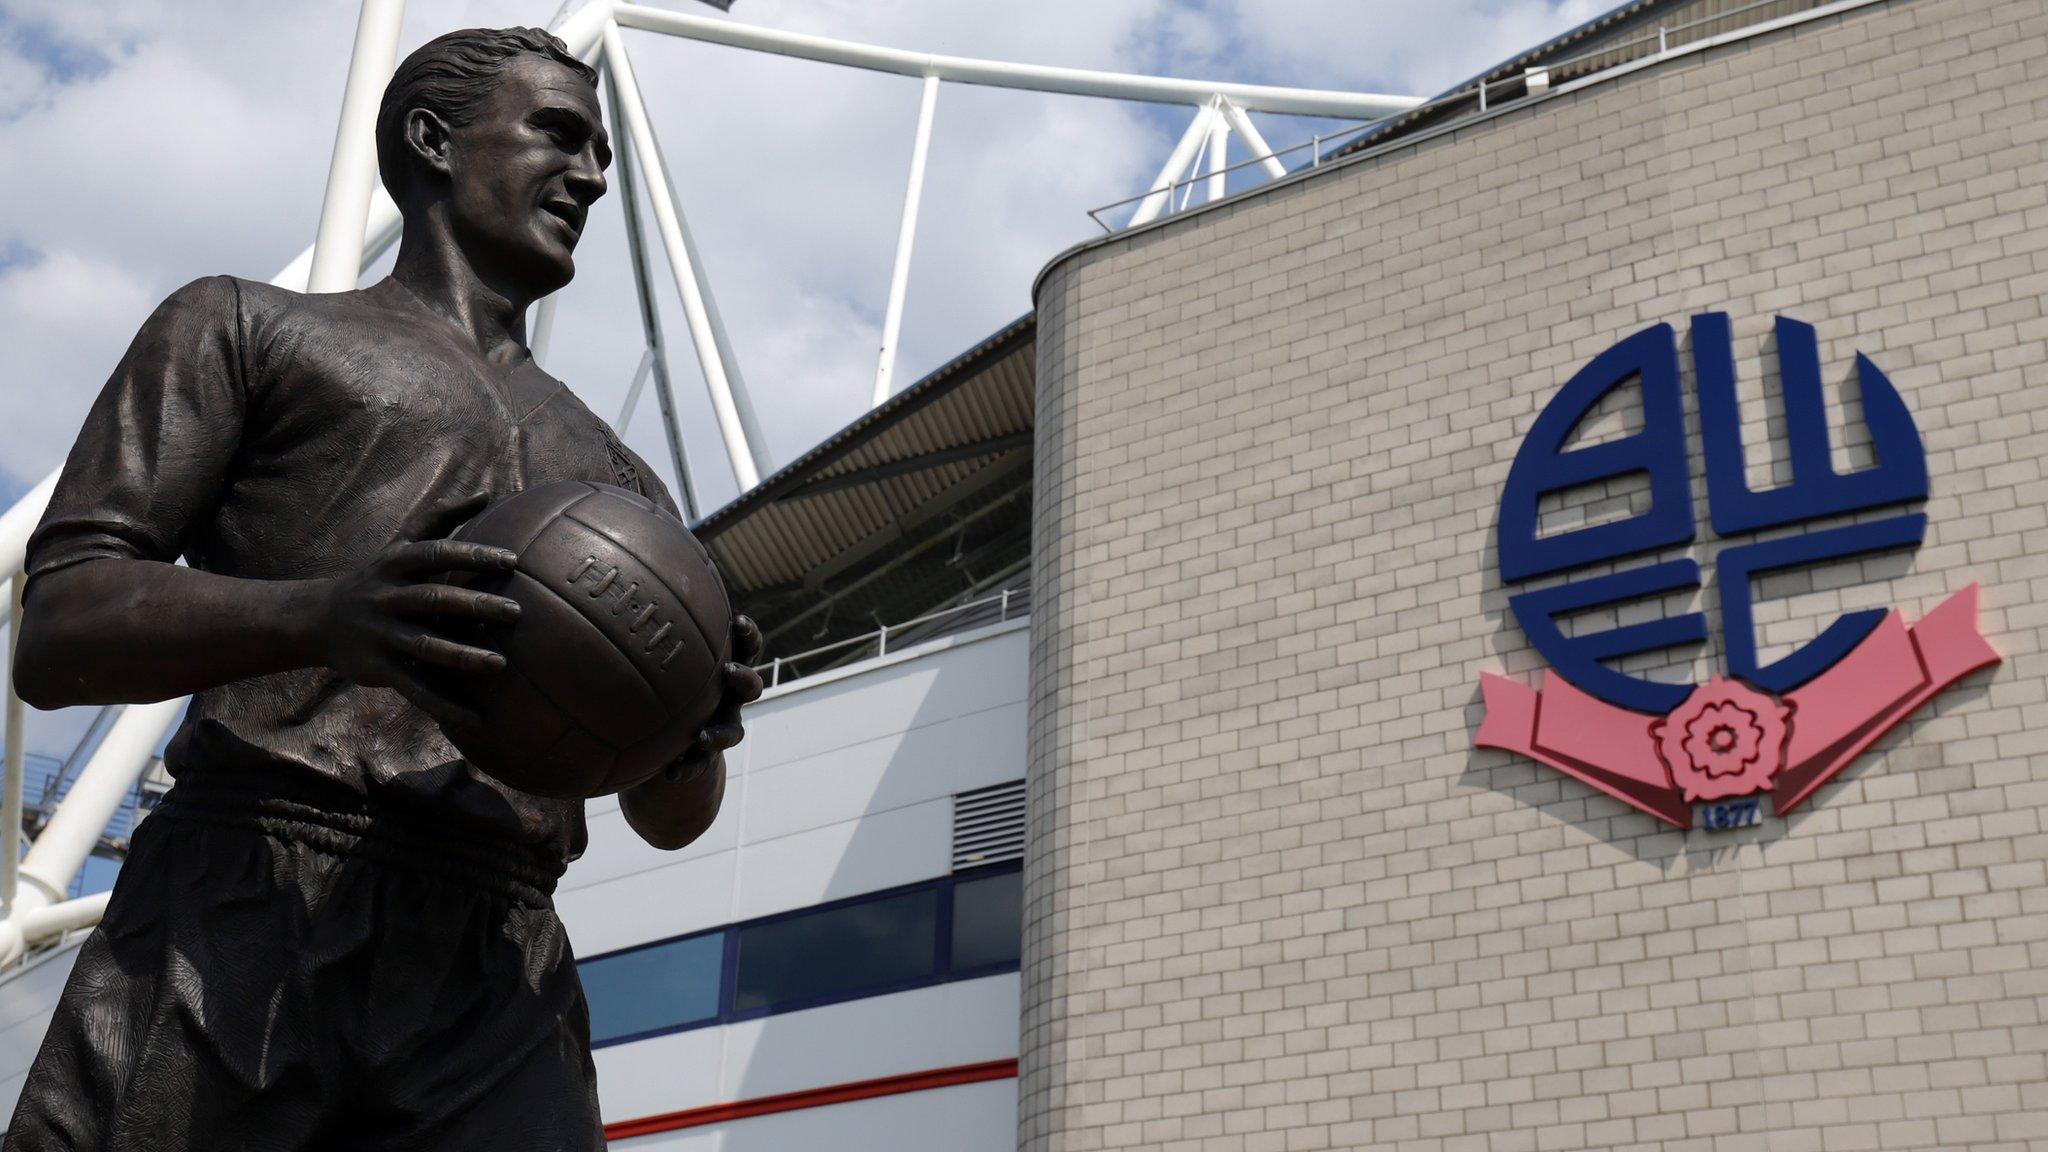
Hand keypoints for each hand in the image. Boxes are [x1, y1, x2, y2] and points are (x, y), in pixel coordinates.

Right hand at [310, 538, 522, 727]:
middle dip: (474, 605)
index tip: (512, 560)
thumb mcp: (400, 544)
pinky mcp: (376, 667)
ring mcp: (381, 634)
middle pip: (434, 598)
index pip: (437, 553)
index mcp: (397, 563)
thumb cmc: (376, 577)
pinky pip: (413, 687)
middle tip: (516, 613)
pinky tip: (474, 717)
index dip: (473, 554)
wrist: (315, 619)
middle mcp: (387, 596)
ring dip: (462, 656)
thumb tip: (488, 492)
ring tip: (500, 665)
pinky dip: (443, 703)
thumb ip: (441, 519)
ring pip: (424, 645)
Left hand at [663, 615, 764, 781]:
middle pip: (751, 687)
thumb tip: (621, 587)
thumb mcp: (655, 658)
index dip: (748, 635)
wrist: (657, 739)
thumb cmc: (654, 684)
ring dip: (721, 733)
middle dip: (744, 679)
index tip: (737, 622)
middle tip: (728, 673)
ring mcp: (718, 726)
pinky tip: (671, 772)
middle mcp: (726, 697)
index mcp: (721, 666)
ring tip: (702, 737)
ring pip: (733, 731)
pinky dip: (688, 767)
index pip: (745, 647)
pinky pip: (700, 764)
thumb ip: (650, 632)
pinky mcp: (702, 756)